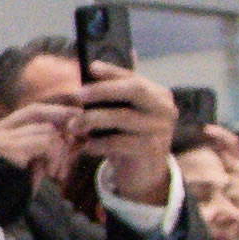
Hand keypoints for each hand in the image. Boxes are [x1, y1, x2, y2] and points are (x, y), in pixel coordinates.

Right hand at [0, 96, 80, 186]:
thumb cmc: (1, 197)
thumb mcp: (23, 170)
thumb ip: (37, 153)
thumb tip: (63, 140)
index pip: (27, 113)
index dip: (51, 112)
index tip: (71, 117)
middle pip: (35, 111)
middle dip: (60, 117)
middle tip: (73, 137)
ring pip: (45, 130)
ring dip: (59, 152)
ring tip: (55, 172)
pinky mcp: (6, 148)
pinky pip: (45, 142)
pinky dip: (54, 157)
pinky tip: (50, 173)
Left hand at [69, 67, 179, 199]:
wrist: (145, 175)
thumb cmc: (130, 138)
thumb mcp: (125, 114)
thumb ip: (115, 93)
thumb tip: (94, 64)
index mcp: (159, 95)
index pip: (135, 77)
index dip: (113, 71)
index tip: (91, 67)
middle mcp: (165, 109)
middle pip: (135, 90)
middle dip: (103, 90)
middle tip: (77, 95)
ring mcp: (161, 129)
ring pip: (123, 117)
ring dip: (93, 119)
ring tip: (74, 125)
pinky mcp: (151, 150)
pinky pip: (120, 142)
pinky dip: (99, 143)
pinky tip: (87, 145)